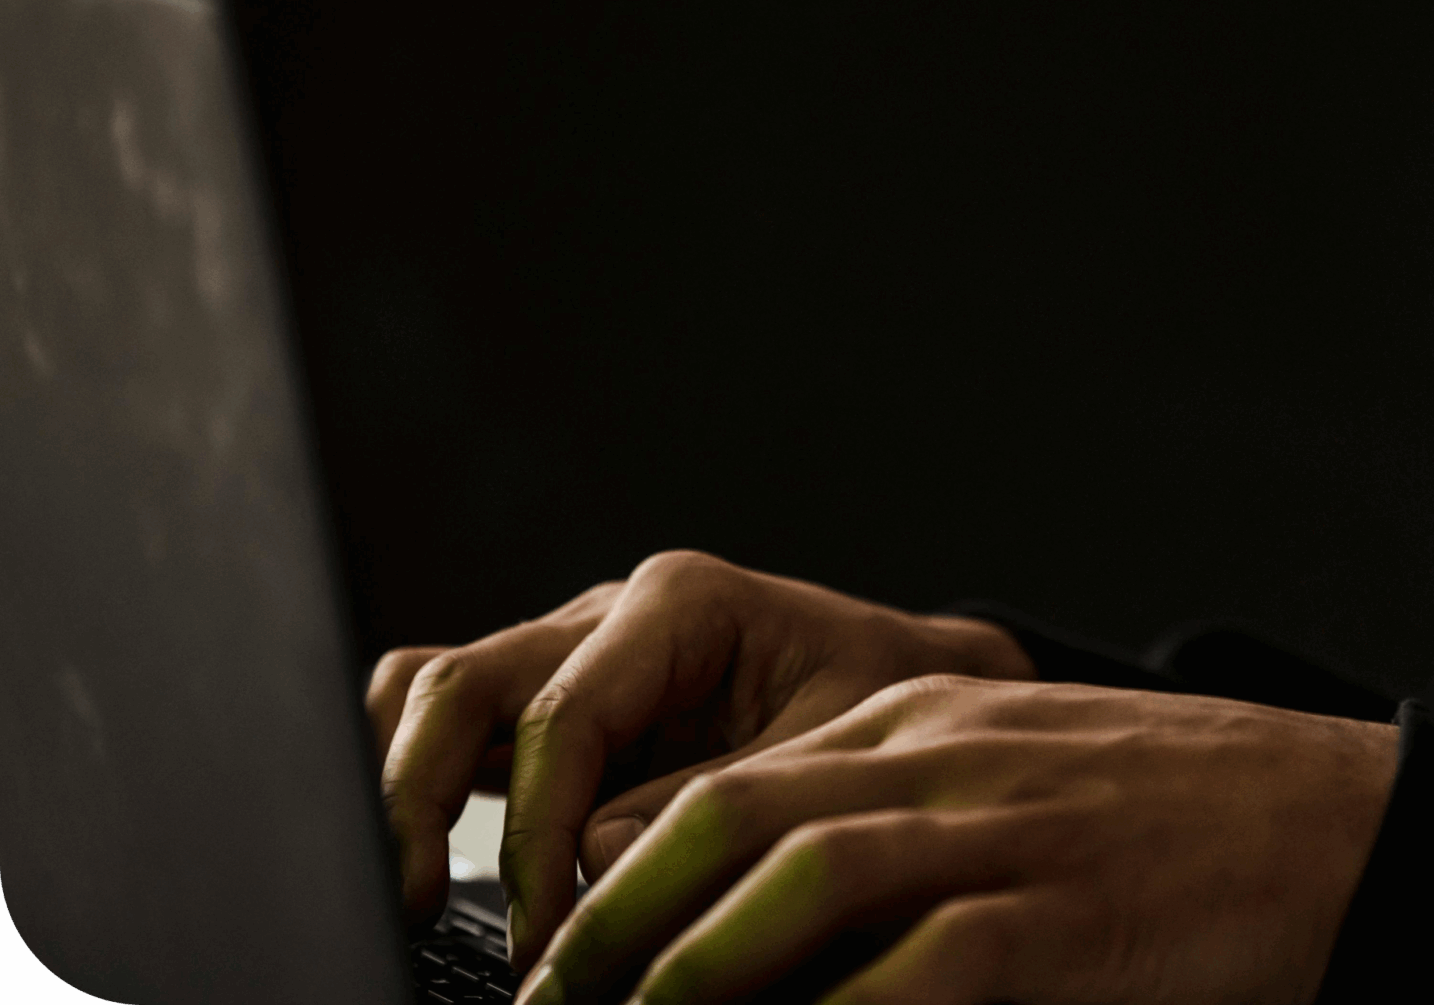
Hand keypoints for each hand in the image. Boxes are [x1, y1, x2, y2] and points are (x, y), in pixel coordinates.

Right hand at [363, 552, 1034, 953]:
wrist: (924, 684)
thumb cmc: (887, 705)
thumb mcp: (829, 751)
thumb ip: (711, 801)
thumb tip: (590, 856)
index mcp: (681, 603)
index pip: (561, 717)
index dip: (534, 836)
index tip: (544, 936)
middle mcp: (610, 614)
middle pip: (458, 684)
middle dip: (417, 799)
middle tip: (408, 904)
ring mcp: (574, 652)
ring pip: (433, 690)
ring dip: (406, 785)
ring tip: (405, 888)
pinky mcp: (560, 702)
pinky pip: (463, 722)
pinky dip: (431, 783)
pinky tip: (440, 863)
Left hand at [514, 675, 1399, 1004]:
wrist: (1333, 820)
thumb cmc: (1165, 816)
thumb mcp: (1010, 779)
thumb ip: (893, 816)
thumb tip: (759, 914)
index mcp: (921, 720)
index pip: (727, 782)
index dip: (617, 873)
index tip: (555, 955)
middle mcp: (944, 758)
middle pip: (732, 816)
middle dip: (617, 921)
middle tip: (551, 1001)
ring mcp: (1007, 831)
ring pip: (803, 878)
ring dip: (691, 969)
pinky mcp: (1069, 916)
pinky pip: (924, 970)